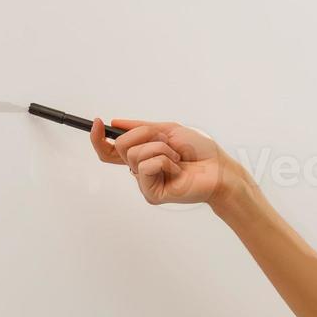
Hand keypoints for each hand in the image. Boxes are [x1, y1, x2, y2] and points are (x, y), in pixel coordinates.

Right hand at [90, 117, 231, 205]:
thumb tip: (115, 123)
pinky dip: (165, 160)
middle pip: (121, 146)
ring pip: (134, 154)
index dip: (98, 138)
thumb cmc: (200, 151)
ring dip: (161, 148)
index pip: (110, 151)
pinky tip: (177, 169)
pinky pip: (147, 166)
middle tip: (168, 142)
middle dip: (147, 135)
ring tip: (177, 157)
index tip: (97, 123)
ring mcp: (145, 183)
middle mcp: (140, 170)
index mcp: (142, 156)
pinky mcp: (151, 194)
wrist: (219, 168)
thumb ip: (140, 127)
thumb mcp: (168, 130)